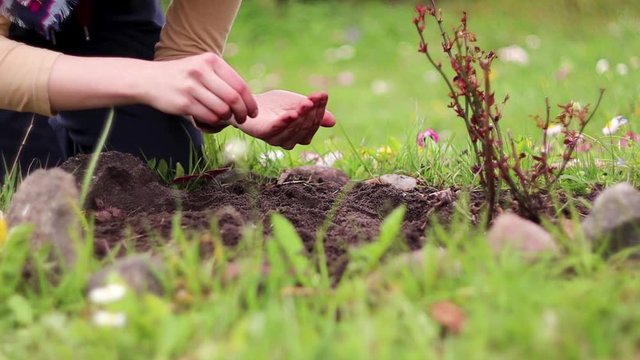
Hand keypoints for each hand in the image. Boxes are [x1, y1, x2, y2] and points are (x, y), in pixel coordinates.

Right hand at [142, 53, 257, 123]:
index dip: (250, 102)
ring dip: (227, 118)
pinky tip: (212, 119)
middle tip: (243, 119)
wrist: (148, 79)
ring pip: (222, 110)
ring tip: (224, 118)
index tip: (253, 112)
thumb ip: (222, 77)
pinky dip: (214, 121)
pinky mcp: (183, 102)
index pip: (239, 84)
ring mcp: (191, 87)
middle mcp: (201, 71)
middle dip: (242, 113)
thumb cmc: (182, 76)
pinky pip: (209, 117)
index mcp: (211, 60)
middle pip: (233, 98)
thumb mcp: (202, 67)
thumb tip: (247, 98)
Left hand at [218, 90, 335, 149]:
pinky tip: (291, 113)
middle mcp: (290, 141)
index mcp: (300, 135)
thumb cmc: (274, 105)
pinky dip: (285, 122)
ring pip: (294, 131)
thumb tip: (333, 122)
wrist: (249, 102)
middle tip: (314, 98)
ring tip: (305, 103)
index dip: (320, 110)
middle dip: (311, 113)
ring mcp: (277, 139)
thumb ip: (312, 110)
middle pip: (306, 128)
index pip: (314, 124)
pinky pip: (277, 130)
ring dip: (301, 117)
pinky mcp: (263, 134)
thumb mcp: (297, 104)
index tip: (322, 94)